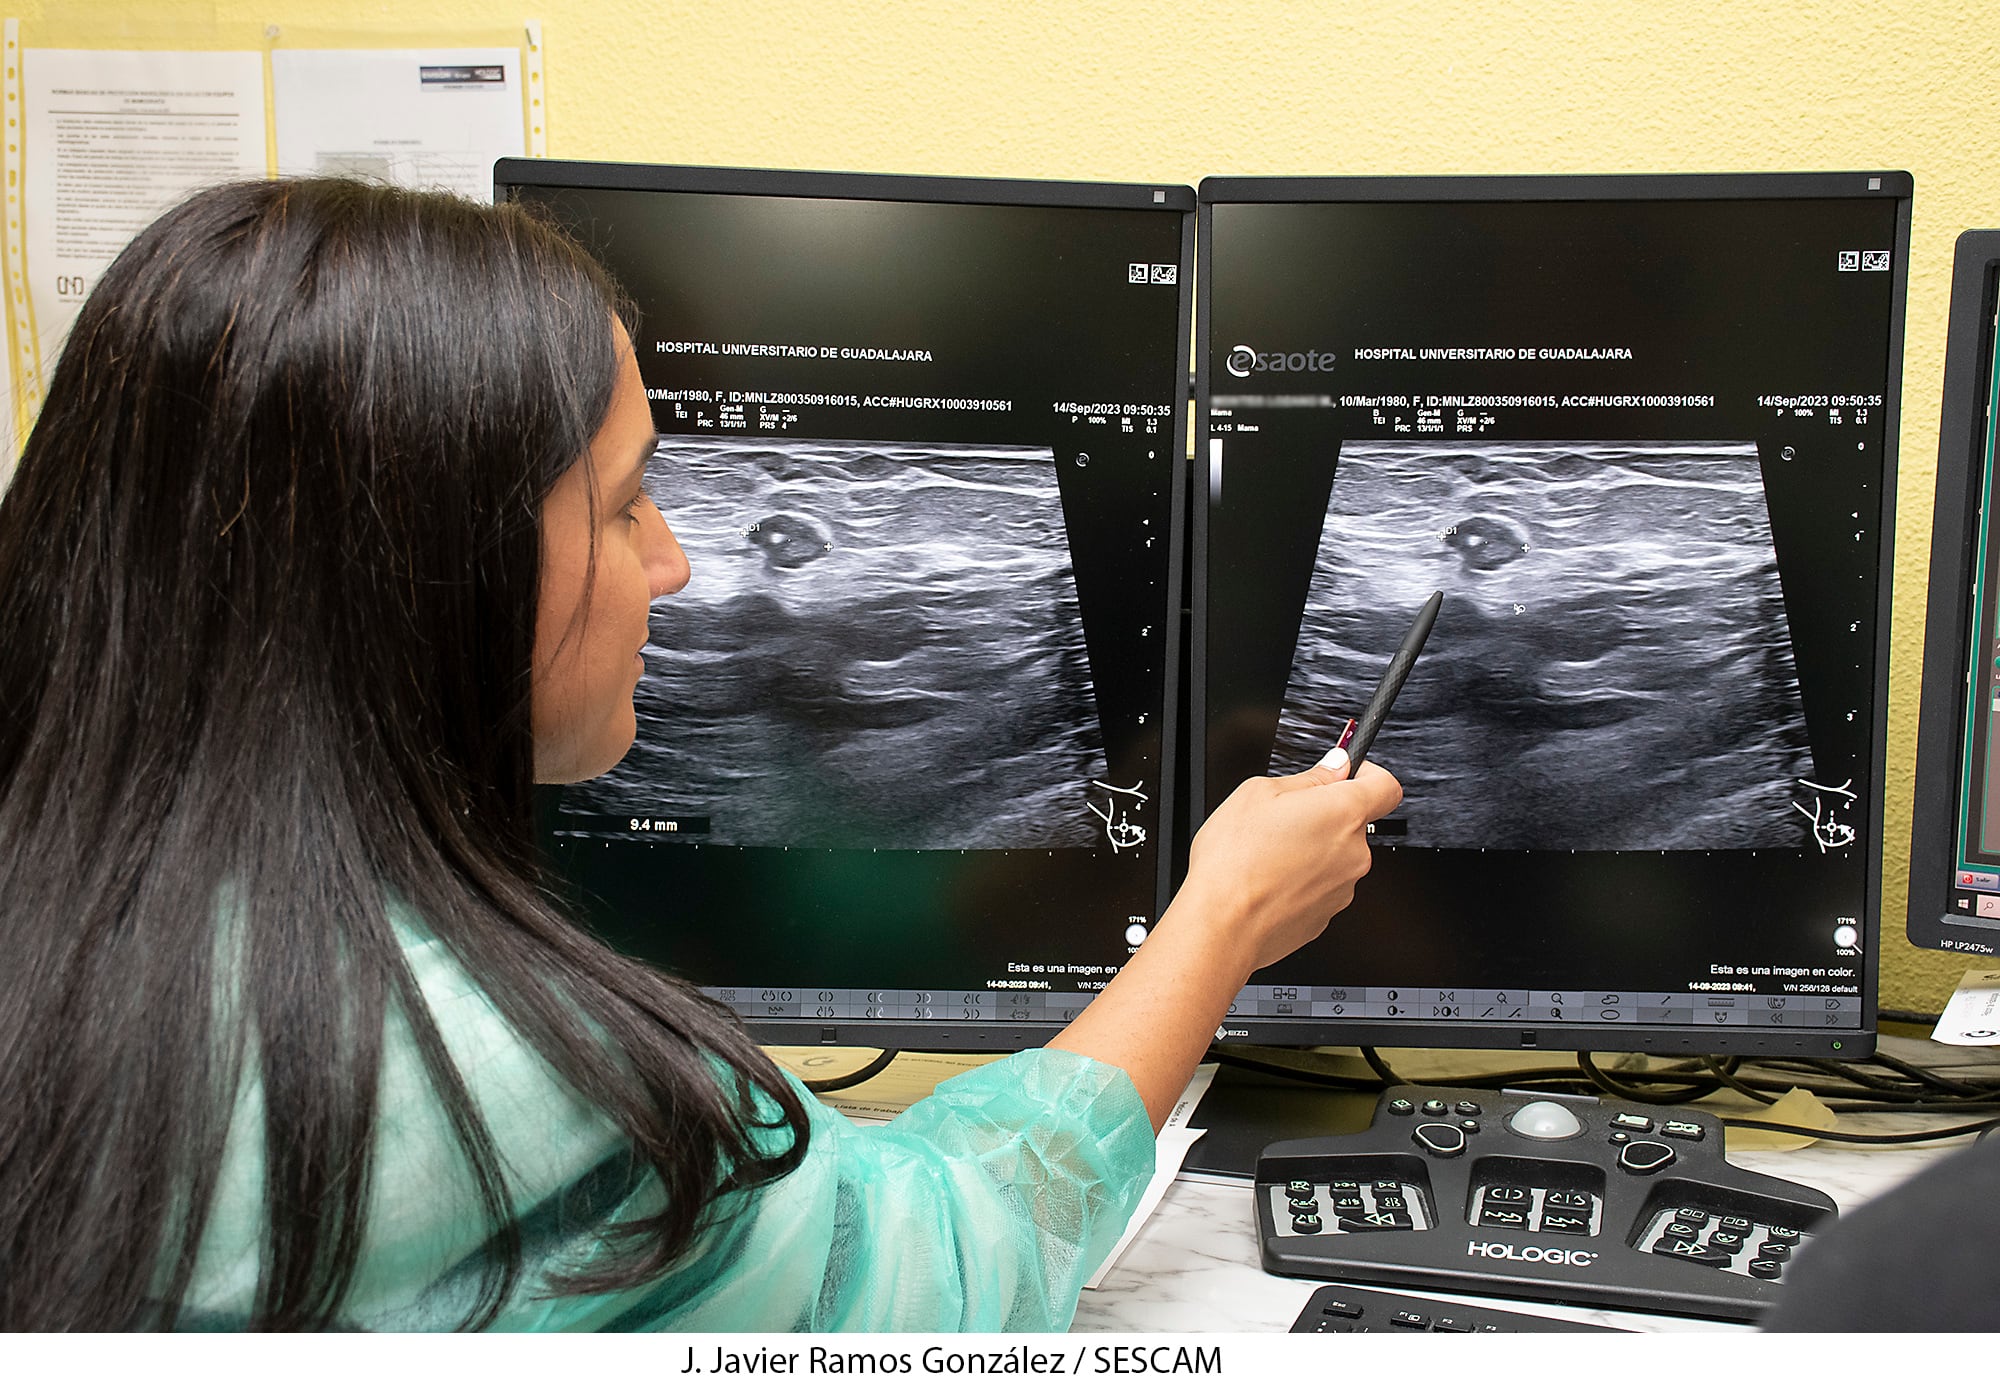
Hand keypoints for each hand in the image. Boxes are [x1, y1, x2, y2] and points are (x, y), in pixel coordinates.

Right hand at [1180, 749, 1402, 970]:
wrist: (1222, 924)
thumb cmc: (1234, 861)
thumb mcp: (1260, 793)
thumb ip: (1309, 778)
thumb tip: (1333, 768)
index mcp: (1343, 813)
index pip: (1386, 786)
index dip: (1368, 774)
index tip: (1347, 773)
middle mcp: (1354, 853)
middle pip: (1353, 824)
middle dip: (1323, 815)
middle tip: (1283, 817)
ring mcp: (1343, 888)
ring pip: (1335, 856)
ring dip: (1311, 849)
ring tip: (1268, 853)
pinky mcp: (1326, 915)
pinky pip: (1320, 886)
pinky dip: (1301, 879)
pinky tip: (1269, 878)